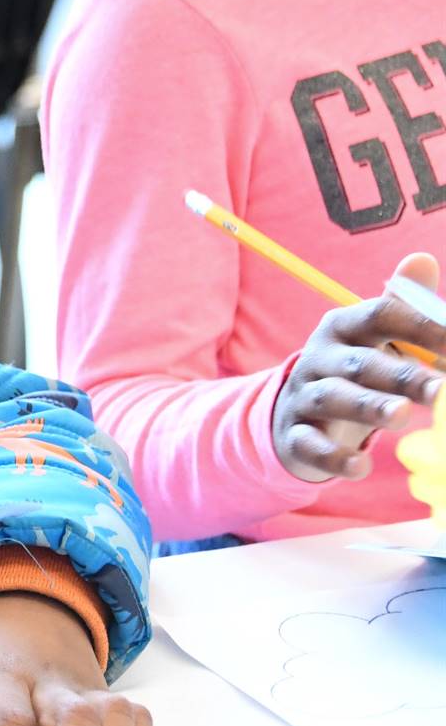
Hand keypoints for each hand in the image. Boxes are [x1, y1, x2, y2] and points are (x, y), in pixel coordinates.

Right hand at [273, 252, 445, 483]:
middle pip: (359, 362)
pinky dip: (333, 456)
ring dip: (366, 407)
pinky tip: (360, 467)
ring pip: (332, 398)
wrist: (295, 414)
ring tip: (401, 417)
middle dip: (402, 376)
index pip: (380, 316)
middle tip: (442, 392)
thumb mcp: (374, 338)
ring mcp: (303, 397)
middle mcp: (318, 357)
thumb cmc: (354, 372)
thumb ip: (403, 305)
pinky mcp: (295, 436)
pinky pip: (310, 445)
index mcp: (342, 327)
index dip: (422, 328)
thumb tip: (423, 259)